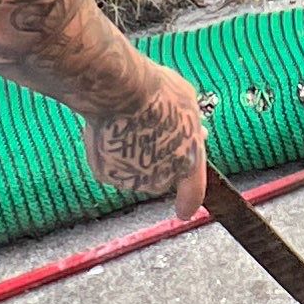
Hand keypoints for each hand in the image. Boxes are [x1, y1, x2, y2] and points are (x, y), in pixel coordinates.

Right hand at [85, 59, 206, 220]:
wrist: (122, 92)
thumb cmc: (158, 93)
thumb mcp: (188, 104)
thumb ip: (191, 126)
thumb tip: (196, 133)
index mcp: (188, 163)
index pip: (192, 194)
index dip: (188, 203)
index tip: (184, 211)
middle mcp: (161, 178)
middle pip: (160, 176)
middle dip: (157, 159)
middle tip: (149, 131)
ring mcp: (132, 179)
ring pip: (134, 170)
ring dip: (133, 153)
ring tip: (128, 123)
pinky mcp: (107, 174)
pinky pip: (111, 165)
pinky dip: (110, 152)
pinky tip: (110, 129)